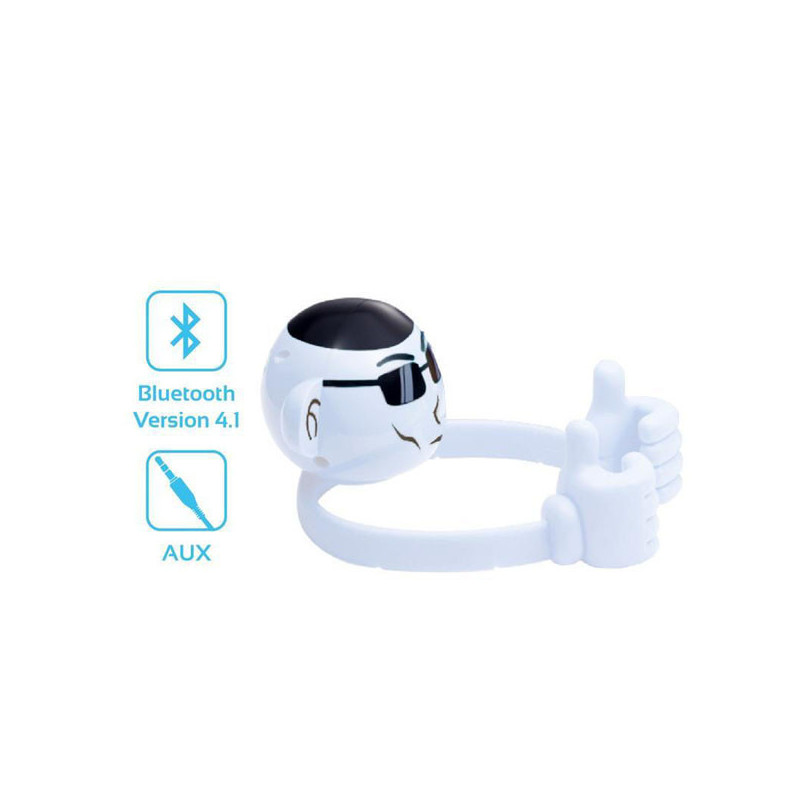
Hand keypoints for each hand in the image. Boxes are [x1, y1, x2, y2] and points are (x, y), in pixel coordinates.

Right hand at [544, 420, 658, 566]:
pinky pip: (650, 540)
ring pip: (651, 517)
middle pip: (650, 493)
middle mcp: (643, 509)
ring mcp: (643, 533)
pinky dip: (637, 536)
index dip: (631, 466)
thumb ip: (581, 442)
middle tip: (613, 494)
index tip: (616, 466)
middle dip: (634, 492)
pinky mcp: (642, 554)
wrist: (564, 541)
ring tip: (615, 512)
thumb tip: (579, 420)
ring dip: (636, 514)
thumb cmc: (573, 500)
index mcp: (632, 484)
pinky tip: (619, 531)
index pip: (645, 468)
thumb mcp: (577, 469)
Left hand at [587, 361, 681, 502]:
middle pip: (674, 442)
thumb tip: (606, 362)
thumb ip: (607, 391)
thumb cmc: (590, 442)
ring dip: (657, 472)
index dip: (662, 424)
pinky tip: (640, 490)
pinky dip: (660, 490)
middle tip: (637, 459)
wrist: (584, 478)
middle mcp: (659, 434)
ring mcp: (664, 457)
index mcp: (647, 413)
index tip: (644, 432)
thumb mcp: (599, 416)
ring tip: (631, 474)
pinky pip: (674, 485)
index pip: (669, 414)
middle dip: (658, 452)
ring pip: (675, 465)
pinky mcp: (664, 479)